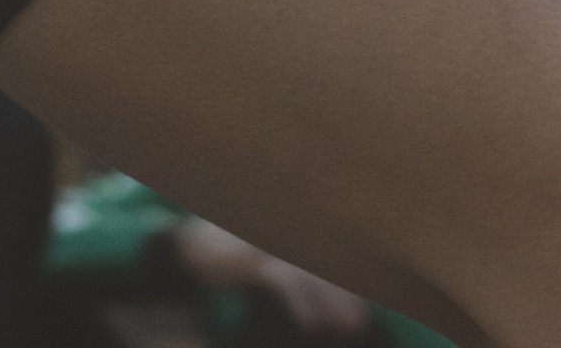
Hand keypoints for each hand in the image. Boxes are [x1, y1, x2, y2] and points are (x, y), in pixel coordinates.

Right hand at [175, 216, 368, 330]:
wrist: (196, 247)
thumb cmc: (237, 254)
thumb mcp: (267, 257)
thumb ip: (291, 264)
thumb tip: (318, 285)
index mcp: (296, 234)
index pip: (330, 256)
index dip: (347, 282)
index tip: (364, 305)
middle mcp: (290, 235)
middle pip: (325, 267)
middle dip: (345, 296)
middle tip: (360, 324)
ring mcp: (273, 246)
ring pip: (310, 277)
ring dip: (330, 304)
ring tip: (346, 328)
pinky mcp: (254, 260)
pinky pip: (283, 283)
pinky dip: (300, 303)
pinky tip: (311, 325)